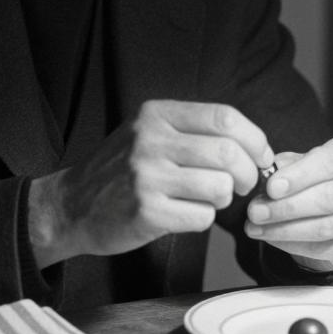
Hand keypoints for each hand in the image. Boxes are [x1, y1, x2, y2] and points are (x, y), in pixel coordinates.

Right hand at [29, 100, 272, 266]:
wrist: (72, 205)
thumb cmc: (122, 170)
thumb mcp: (149, 132)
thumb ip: (194, 131)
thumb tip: (257, 147)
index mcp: (156, 114)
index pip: (225, 117)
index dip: (254, 140)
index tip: (261, 157)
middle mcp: (151, 140)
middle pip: (230, 154)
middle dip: (249, 175)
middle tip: (242, 186)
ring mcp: (146, 176)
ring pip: (221, 187)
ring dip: (223, 199)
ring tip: (204, 199)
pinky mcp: (146, 211)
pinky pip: (202, 217)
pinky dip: (203, 219)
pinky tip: (183, 214)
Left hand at [244, 136, 332, 271]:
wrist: (329, 209)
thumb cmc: (308, 178)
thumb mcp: (295, 163)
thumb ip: (282, 167)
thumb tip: (265, 177)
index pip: (328, 162)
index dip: (299, 176)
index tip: (271, 188)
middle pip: (327, 198)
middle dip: (286, 207)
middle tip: (255, 212)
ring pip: (325, 227)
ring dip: (285, 229)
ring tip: (255, 227)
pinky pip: (324, 248)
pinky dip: (293, 245)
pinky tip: (271, 238)